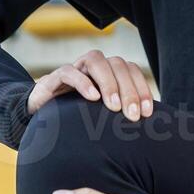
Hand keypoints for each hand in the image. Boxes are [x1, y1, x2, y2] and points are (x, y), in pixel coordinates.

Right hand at [26, 49, 154, 120]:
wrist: (41, 117)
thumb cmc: (78, 118)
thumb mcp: (102, 118)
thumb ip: (122, 117)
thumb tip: (151, 133)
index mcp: (109, 73)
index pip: (131, 70)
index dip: (142, 89)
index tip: (147, 113)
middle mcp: (94, 68)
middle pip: (117, 64)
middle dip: (128, 89)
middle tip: (132, 115)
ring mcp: (75, 70)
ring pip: (95, 60)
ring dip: (108, 82)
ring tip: (113, 106)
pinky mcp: (54, 78)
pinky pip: (69, 72)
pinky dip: (82, 82)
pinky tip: (92, 98)